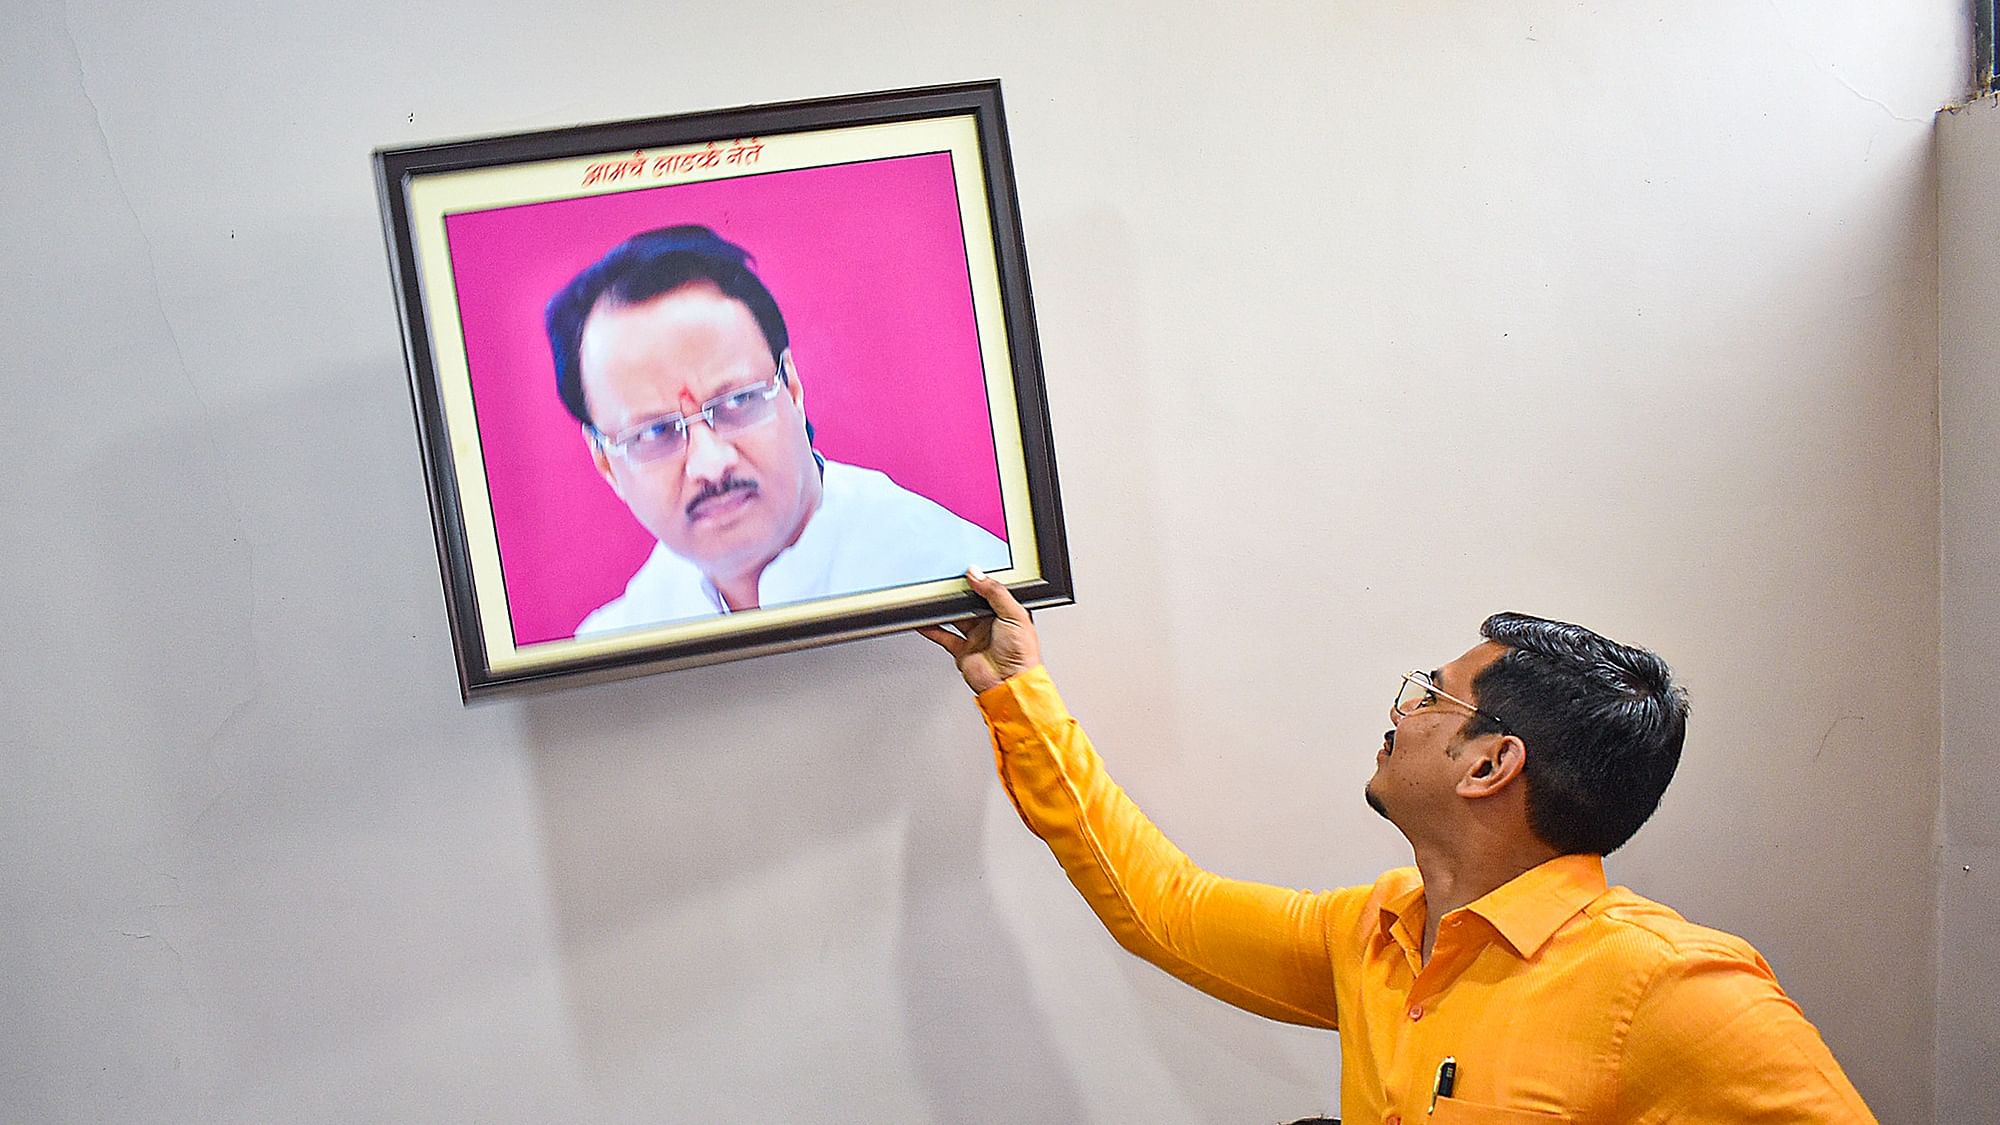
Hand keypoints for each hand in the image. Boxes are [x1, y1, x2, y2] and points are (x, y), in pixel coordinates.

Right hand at [918, 568, 1041, 694]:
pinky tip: (924, 620)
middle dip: (960, 594)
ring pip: (956, 618)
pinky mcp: (963, 651)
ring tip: (933, 597)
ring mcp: (976, 638)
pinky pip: (944, 636)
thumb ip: (996, 593)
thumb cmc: (1022, 654)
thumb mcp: (1014, 614)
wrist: (1009, 684)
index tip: (967, 573)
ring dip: (945, 609)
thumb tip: (978, 575)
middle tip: (948, 583)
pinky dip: (932, 628)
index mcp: (1007, 613)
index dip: (980, 582)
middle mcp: (991, 624)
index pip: (991, 592)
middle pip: (970, 603)